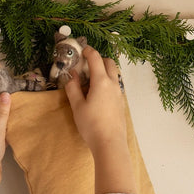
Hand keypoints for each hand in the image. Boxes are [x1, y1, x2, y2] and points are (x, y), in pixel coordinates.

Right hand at [65, 47, 136, 193]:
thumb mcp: (77, 106)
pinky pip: (115, 85)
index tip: (81, 50)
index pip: (96, 59)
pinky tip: (96, 94)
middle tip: (86, 64)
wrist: (110, 144)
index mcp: (101, 82)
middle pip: (110, 63)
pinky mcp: (121, 103)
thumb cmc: (91, 124)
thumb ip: (73, 87)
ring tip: (89, 80)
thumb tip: (72, 74)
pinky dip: (106, 82)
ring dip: (103, 71)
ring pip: (114, 74)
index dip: (88, 51)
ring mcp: (119, 94)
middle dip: (98, 59)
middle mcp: (113, 84)